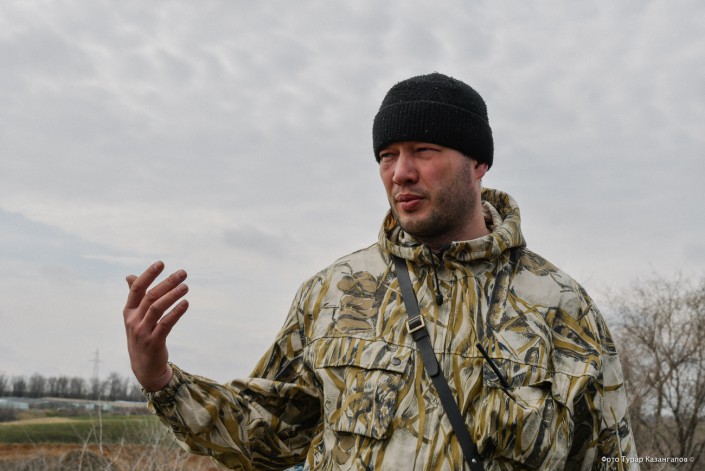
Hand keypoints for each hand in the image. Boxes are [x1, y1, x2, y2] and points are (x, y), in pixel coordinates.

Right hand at [123, 261, 188, 391]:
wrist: (144, 366)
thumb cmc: (142, 336)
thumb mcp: (135, 317)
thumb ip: (135, 297)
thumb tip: (129, 276)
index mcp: (128, 311)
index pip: (136, 289)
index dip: (148, 275)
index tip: (161, 263)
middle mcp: (133, 320)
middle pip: (150, 296)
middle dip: (167, 282)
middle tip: (183, 273)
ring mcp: (142, 332)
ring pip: (158, 308)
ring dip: (173, 295)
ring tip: (186, 286)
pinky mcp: (154, 342)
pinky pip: (166, 324)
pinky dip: (176, 312)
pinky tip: (186, 303)